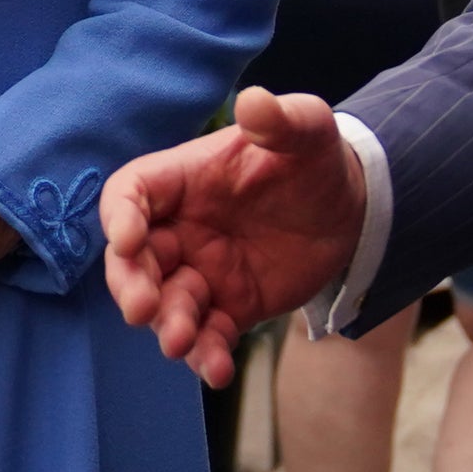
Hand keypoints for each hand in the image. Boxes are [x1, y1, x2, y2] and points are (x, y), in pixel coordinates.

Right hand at [101, 88, 366, 387]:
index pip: (132, 193)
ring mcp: (202, 272)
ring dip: (168, 325)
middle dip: (130, 284)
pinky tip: (219, 370)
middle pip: (133, 259)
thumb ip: (282, 119)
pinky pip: (208, 335)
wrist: (351, 209)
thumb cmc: (315, 159)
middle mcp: (182, 229)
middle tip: (142, 307)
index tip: (128, 238)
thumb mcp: (308, 130)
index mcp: (186, 180)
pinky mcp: (229, 308)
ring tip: (182, 342)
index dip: (121, 216)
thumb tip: (255, 101)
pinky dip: (207, 355)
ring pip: (166, 304)